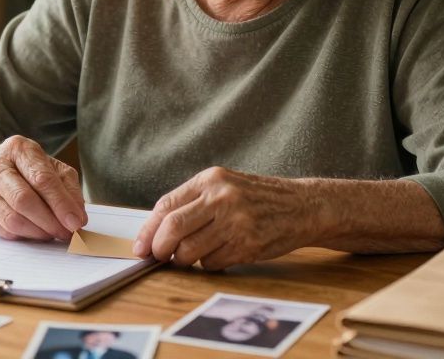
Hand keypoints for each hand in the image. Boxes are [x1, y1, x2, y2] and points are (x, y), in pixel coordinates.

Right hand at [0, 135, 86, 240]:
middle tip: (66, 233)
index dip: (61, 203)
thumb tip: (78, 217)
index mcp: (19, 149)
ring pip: (12, 218)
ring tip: (52, 234)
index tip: (76, 222)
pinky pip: (3, 229)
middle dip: (50, 221)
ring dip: (38, 232)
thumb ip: (68, 189)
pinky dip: (24, 236)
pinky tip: (35, 232)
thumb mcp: (52, 168)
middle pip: (24, 199)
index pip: (42, 178)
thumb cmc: (27, 169)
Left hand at [132, 166, 328, 270]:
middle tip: (157, 257)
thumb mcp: (225, 186)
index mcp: (211, 179)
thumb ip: (194, 202)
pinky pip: (212, 263)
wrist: (304, 206)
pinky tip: (220, 254)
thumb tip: (156, 231)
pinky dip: (208, 264)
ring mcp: (236, 222)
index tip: (140, 246)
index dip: (148, 230)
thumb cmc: (259, 198)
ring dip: (184, 260)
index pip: (166, 206)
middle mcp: (222, 198)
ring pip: (189, 251)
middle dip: (159, 249)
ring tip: (193, 255)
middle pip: (173, 229)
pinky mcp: (248, 245)